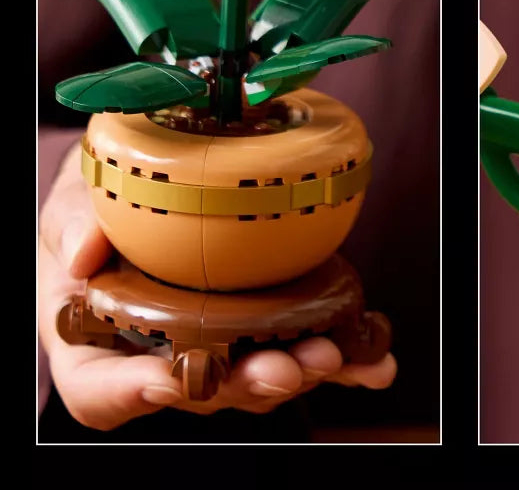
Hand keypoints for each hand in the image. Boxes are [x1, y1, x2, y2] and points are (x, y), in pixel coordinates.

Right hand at [39, 144, 395, 430]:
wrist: (131, 197)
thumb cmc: (92, 211)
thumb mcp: (70, 207)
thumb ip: (72, 224)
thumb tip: (83, 253)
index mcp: (97, 343)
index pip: (103, 391)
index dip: (134, 393)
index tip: (167, 378)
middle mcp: (159, 358)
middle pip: (200, 392)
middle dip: (246, 383)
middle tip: (284, 368)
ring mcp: (217, 347)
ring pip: (255, 377)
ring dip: (299, 371)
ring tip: (335, 355)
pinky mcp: (263, 326)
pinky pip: (300, 347)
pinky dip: (343, 360)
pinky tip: (375, 362)